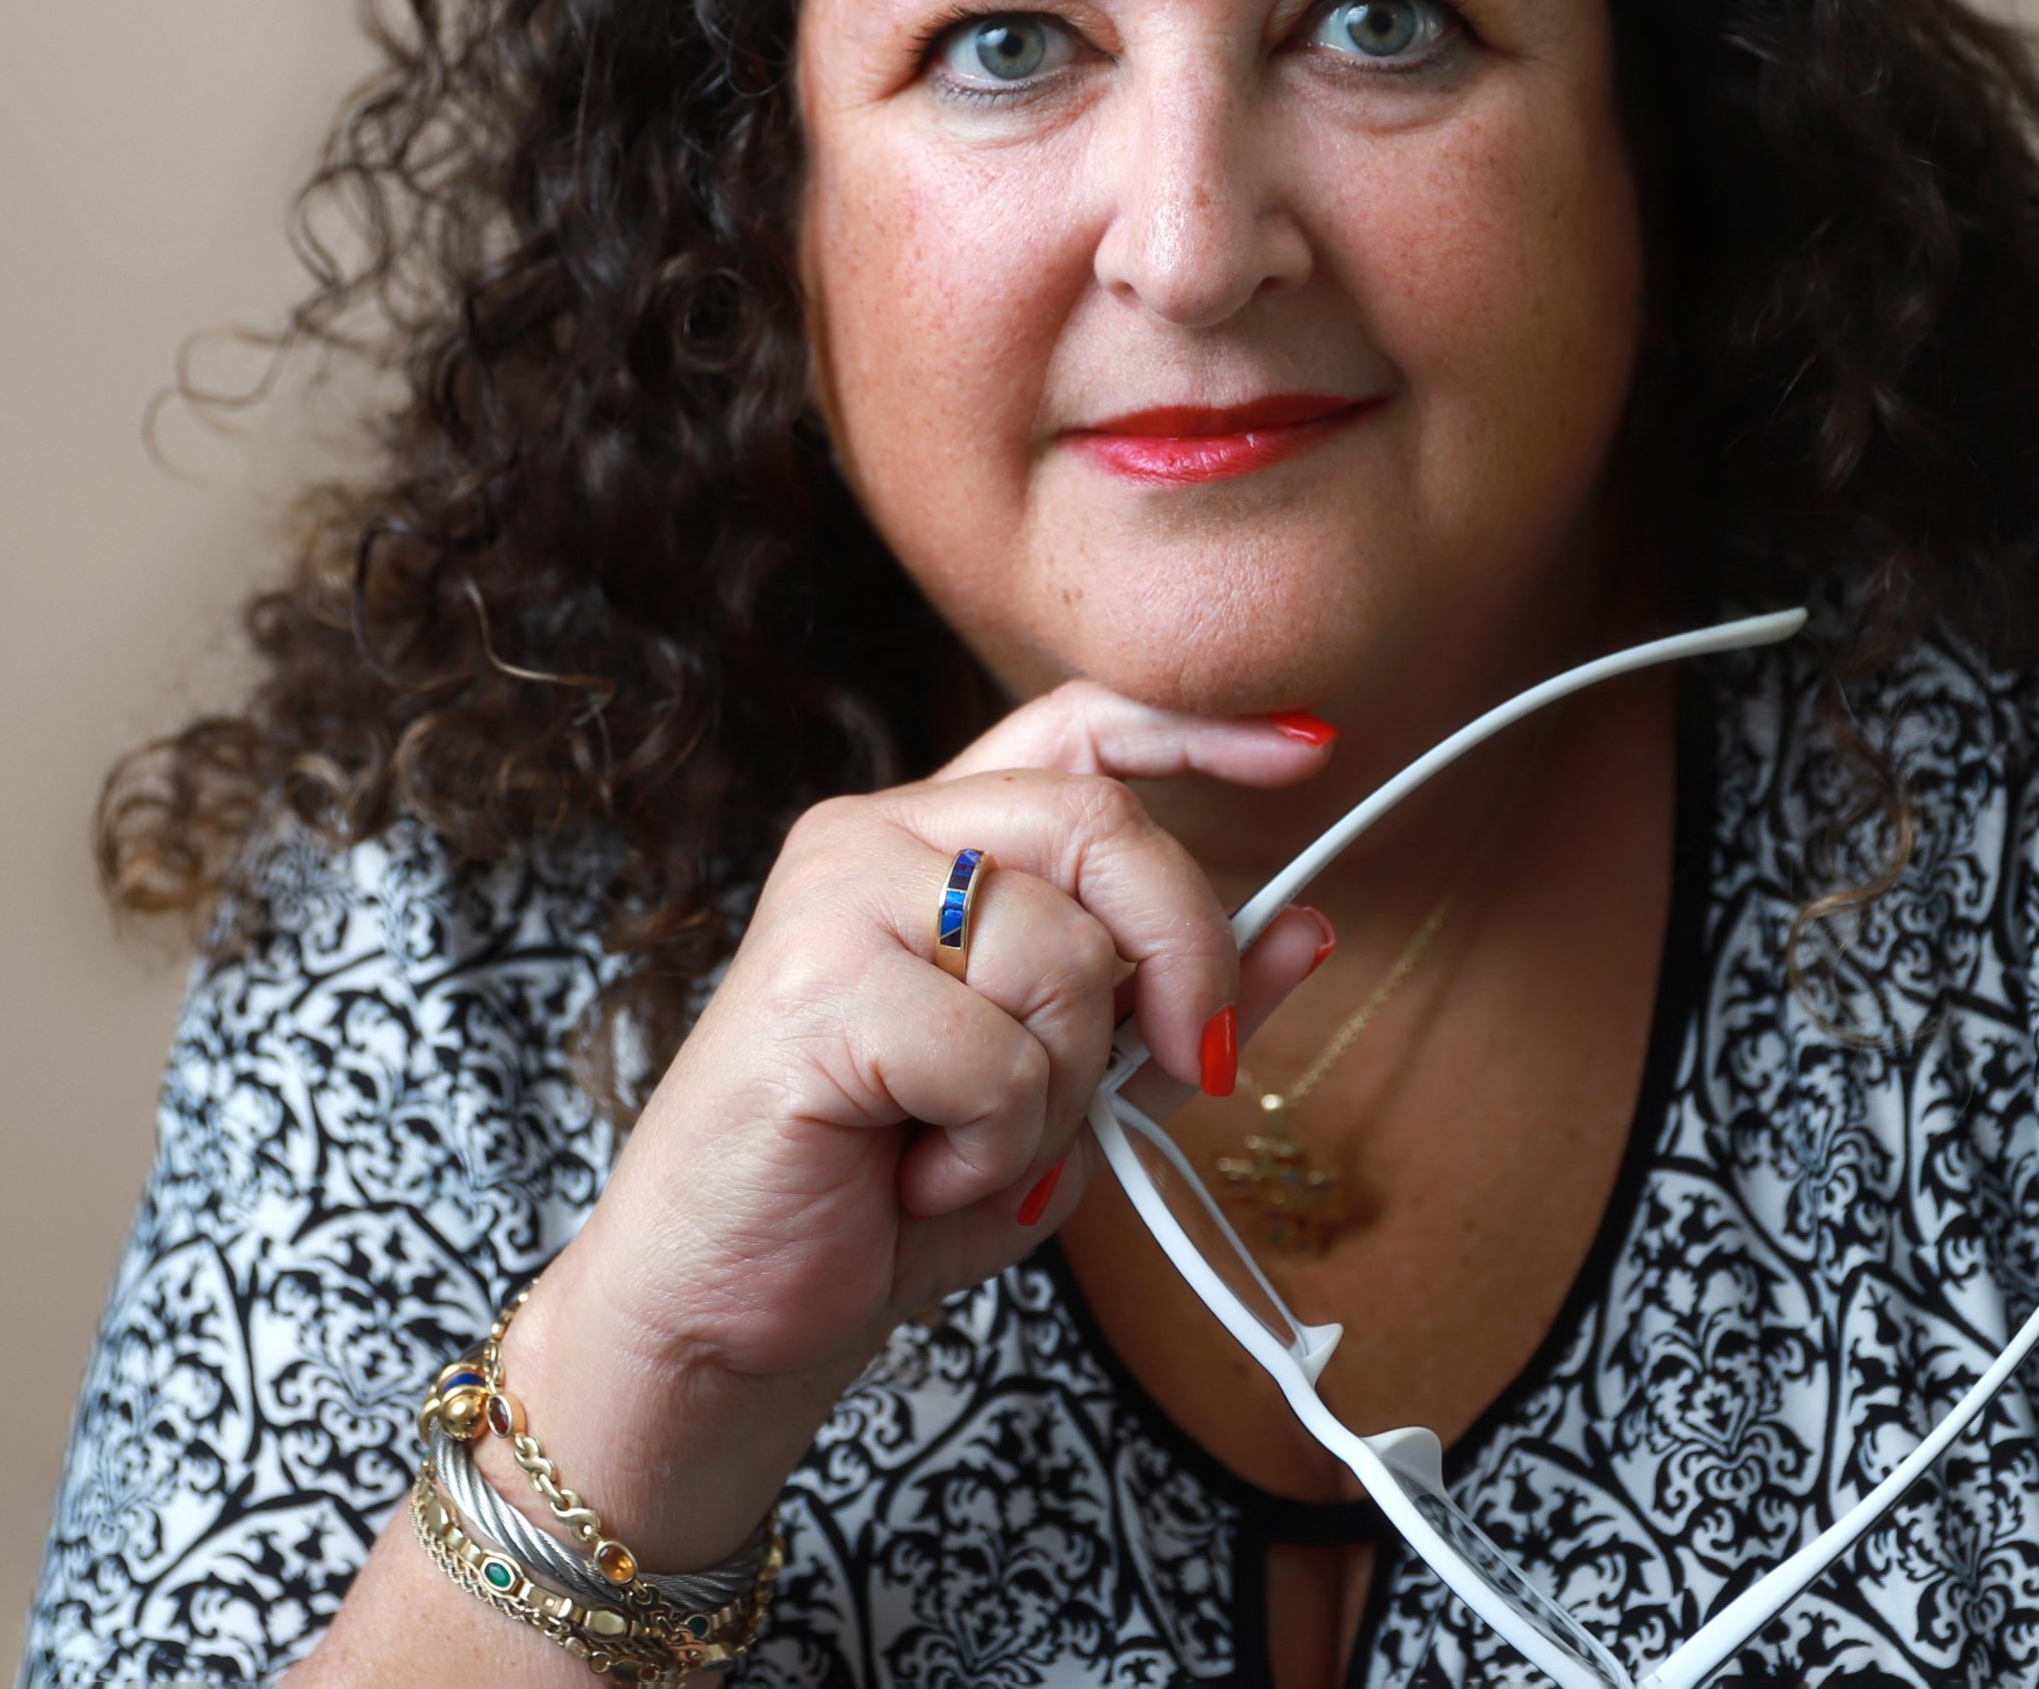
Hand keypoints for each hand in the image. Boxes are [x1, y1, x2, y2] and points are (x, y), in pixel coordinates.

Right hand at [495, 682, 1335, 1567]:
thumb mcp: (1071, 1092)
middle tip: (1185, 1060)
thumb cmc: (890, 1191)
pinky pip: (999, 1051)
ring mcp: (835, 896)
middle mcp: (878, 835)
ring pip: (1063, 949)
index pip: (1077, 723)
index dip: (1196, 728)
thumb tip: (1308, 925)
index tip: (1306, 753)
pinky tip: (919, 1173)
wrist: (730, 1314)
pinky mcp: (813, 984)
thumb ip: (1173, 1006)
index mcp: (934, 838)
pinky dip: (996, 1142)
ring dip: (1062, 1089)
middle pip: (1103, 822)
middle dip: (1182, 952)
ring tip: (974, 1141)